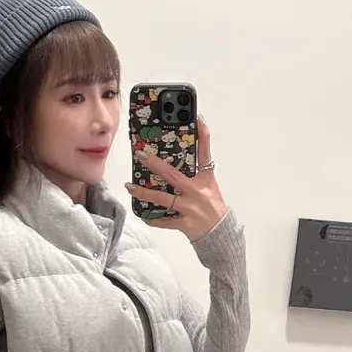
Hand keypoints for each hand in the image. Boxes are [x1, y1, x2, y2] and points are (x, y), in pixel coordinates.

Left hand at [125, 115, 227, 241]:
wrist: (220, 232)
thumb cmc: (213, 206)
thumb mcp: (209, 184)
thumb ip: (197, 169)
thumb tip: (182, 155)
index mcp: (205, 179)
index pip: (205, 153)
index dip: (203, 135)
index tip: (197, 119)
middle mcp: (197, 192)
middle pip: (173, 175)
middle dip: (155, 164)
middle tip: (141, 154)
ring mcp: (190, 208)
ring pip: (163, 199)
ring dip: (145, 192)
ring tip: (130, 186)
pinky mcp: (184, 223)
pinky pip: (164, 221)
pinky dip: (152, 218)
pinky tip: (142, 213)